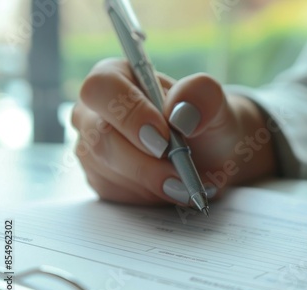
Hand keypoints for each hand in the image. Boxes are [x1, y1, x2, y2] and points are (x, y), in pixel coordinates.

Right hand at [72, 58, 274, 204]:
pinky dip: (148, 196)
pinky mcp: (100, 177)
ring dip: (152, 184)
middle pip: (101, 138)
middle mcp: (95, 111)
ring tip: (186, 185)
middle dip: (145, 164)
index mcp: (115, 76)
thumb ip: (203, 95)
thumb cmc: (205, 120)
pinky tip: (171, 189)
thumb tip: (182, 115)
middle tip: (181, 178)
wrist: (210, 152)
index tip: (164, 139)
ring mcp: (93, 146)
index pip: (102, 88)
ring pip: (108, 170)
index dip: (131, 115)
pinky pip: (115, 193)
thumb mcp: (214, 102)